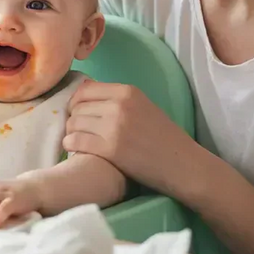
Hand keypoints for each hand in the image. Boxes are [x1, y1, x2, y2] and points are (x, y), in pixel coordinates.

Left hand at [64, 80, 197, 195]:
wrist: (183, 164)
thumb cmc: (163, 138)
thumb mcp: (142, 107)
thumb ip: (117, 100)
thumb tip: (82, 95)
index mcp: (128, 91)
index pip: (84, 89)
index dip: (76, 101)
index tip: (78, 112)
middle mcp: (119, 105)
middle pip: (77, 106)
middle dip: (73, 118)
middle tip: (77, 130)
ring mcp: (114, 127)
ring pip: (73, 123)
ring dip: (71, 132)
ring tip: (77, 140)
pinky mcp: (110, 149)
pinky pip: (76, 141)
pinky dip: (71, 145)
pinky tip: (76, 150)